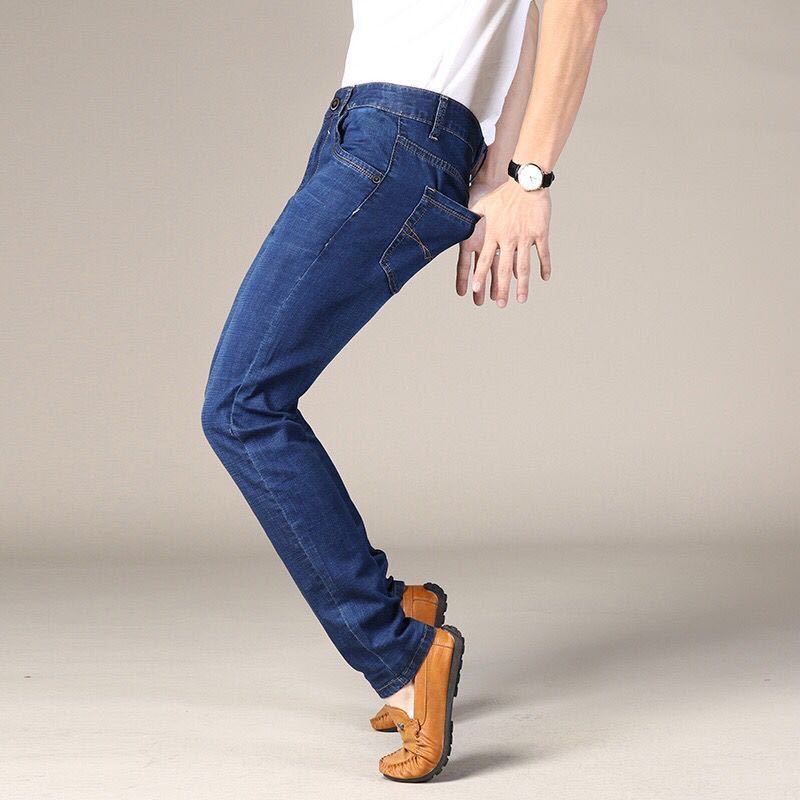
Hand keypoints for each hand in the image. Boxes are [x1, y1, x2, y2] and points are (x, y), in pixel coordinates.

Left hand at [460, 178, 551, 306]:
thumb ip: (472, 216)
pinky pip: (542, 253)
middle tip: (500, 304)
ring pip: (523, 266)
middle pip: (503, 269)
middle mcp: (507, 239)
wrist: (524, 179)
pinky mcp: (539, 233)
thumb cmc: (501, 190)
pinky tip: (545, 278)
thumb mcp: (482, 203)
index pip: (483, 260)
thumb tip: (458, 221)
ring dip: (522, 285)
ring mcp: (524, 237)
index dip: (480, 275)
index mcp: (493, 234)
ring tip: (521, 299)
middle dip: (501, 288)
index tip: (475, 289)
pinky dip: (544, 266)